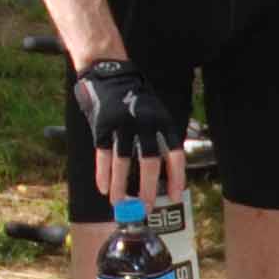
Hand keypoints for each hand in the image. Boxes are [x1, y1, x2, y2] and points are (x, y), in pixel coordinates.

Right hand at [73, 57, 184, 203]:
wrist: (108, 71)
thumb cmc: (135, 98)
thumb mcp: (155, 112)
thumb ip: (160, 137)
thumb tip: (164, 174)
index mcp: (163, 122)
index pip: (175, 154)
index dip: (175, 178)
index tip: (173, 196)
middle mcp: (145, 123)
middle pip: (149, 162)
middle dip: (147, 188)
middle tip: (145, 207)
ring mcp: (122, 124)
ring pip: (122, 162)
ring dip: (121, 186)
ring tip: (119, 203)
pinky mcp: (102, 126)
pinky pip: (103, 155)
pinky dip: (103, 174)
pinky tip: (104, 188)